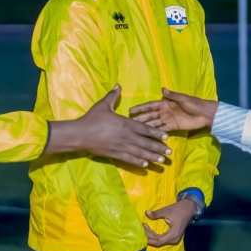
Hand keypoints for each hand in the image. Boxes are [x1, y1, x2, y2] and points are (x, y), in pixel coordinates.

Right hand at [46, 86, 171, 167]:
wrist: (80, 134)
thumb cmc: (92, 118)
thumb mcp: (103, 105)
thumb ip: (112, 96)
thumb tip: (118, 85)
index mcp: (125, 123)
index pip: (145, 129)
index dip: (156, 133)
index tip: (166, 136)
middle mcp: (126, 136)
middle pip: (146, 143)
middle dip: (158, 147)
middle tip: (170, 152)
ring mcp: (121, 146)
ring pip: (140, 153)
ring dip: (152, 156)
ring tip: (162, 161)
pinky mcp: (114, 154)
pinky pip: (129, 159)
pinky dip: (138, 162)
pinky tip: (146, 165)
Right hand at [129, 88, 217, 131]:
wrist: (204, 114)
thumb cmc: (194, 103)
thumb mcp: (183, 98)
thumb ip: (172, 95)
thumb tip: (163, 89)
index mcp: (165, 103)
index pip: (150, 105)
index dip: (141, 108)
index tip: (131, 110)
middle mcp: (164, 111)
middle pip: (150, 115)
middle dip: (140, 118)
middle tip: (130, 123)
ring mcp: (167, 120)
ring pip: (154, 123)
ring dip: (145, 126)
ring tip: (135, 131)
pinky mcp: (172, 127)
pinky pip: (162, 130)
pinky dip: (155, 133)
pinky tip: (148, 137)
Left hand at [144, 200, 196, 247]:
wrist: (189, 208)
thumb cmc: (178, 209)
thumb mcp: (166, 210)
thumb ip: (156, 214)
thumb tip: (146, 213)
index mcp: (173, 234)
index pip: (159, 241)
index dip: (149, 238)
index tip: (142, 233)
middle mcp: (174, 239)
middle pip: (159, 242)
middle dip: (149, 236)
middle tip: (141, 229)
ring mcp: (174, 238)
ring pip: (160, 241)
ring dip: (152, 236)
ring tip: (144, 229)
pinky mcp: (173, 236)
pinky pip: (163, 238)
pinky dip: (156, 236)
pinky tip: (150, 231)